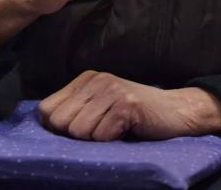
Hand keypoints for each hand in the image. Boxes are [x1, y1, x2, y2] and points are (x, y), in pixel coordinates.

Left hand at [38, 70, 220, 140]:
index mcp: (86, 79)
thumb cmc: (134, 114)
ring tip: (114, 129)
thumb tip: (45, 125)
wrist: (174, 110)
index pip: (47, 109)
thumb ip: (75, 109)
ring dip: (96, 139)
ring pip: (79, 131)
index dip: (57, 128)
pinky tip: (125, 130)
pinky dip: (111, 141)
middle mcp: (96, 80)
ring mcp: (112, 90)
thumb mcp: (100, 105)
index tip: (79, 130)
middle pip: (59, 122)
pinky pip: (101, 136)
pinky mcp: (126, 105)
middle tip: (100, 130)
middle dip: (75, 135)